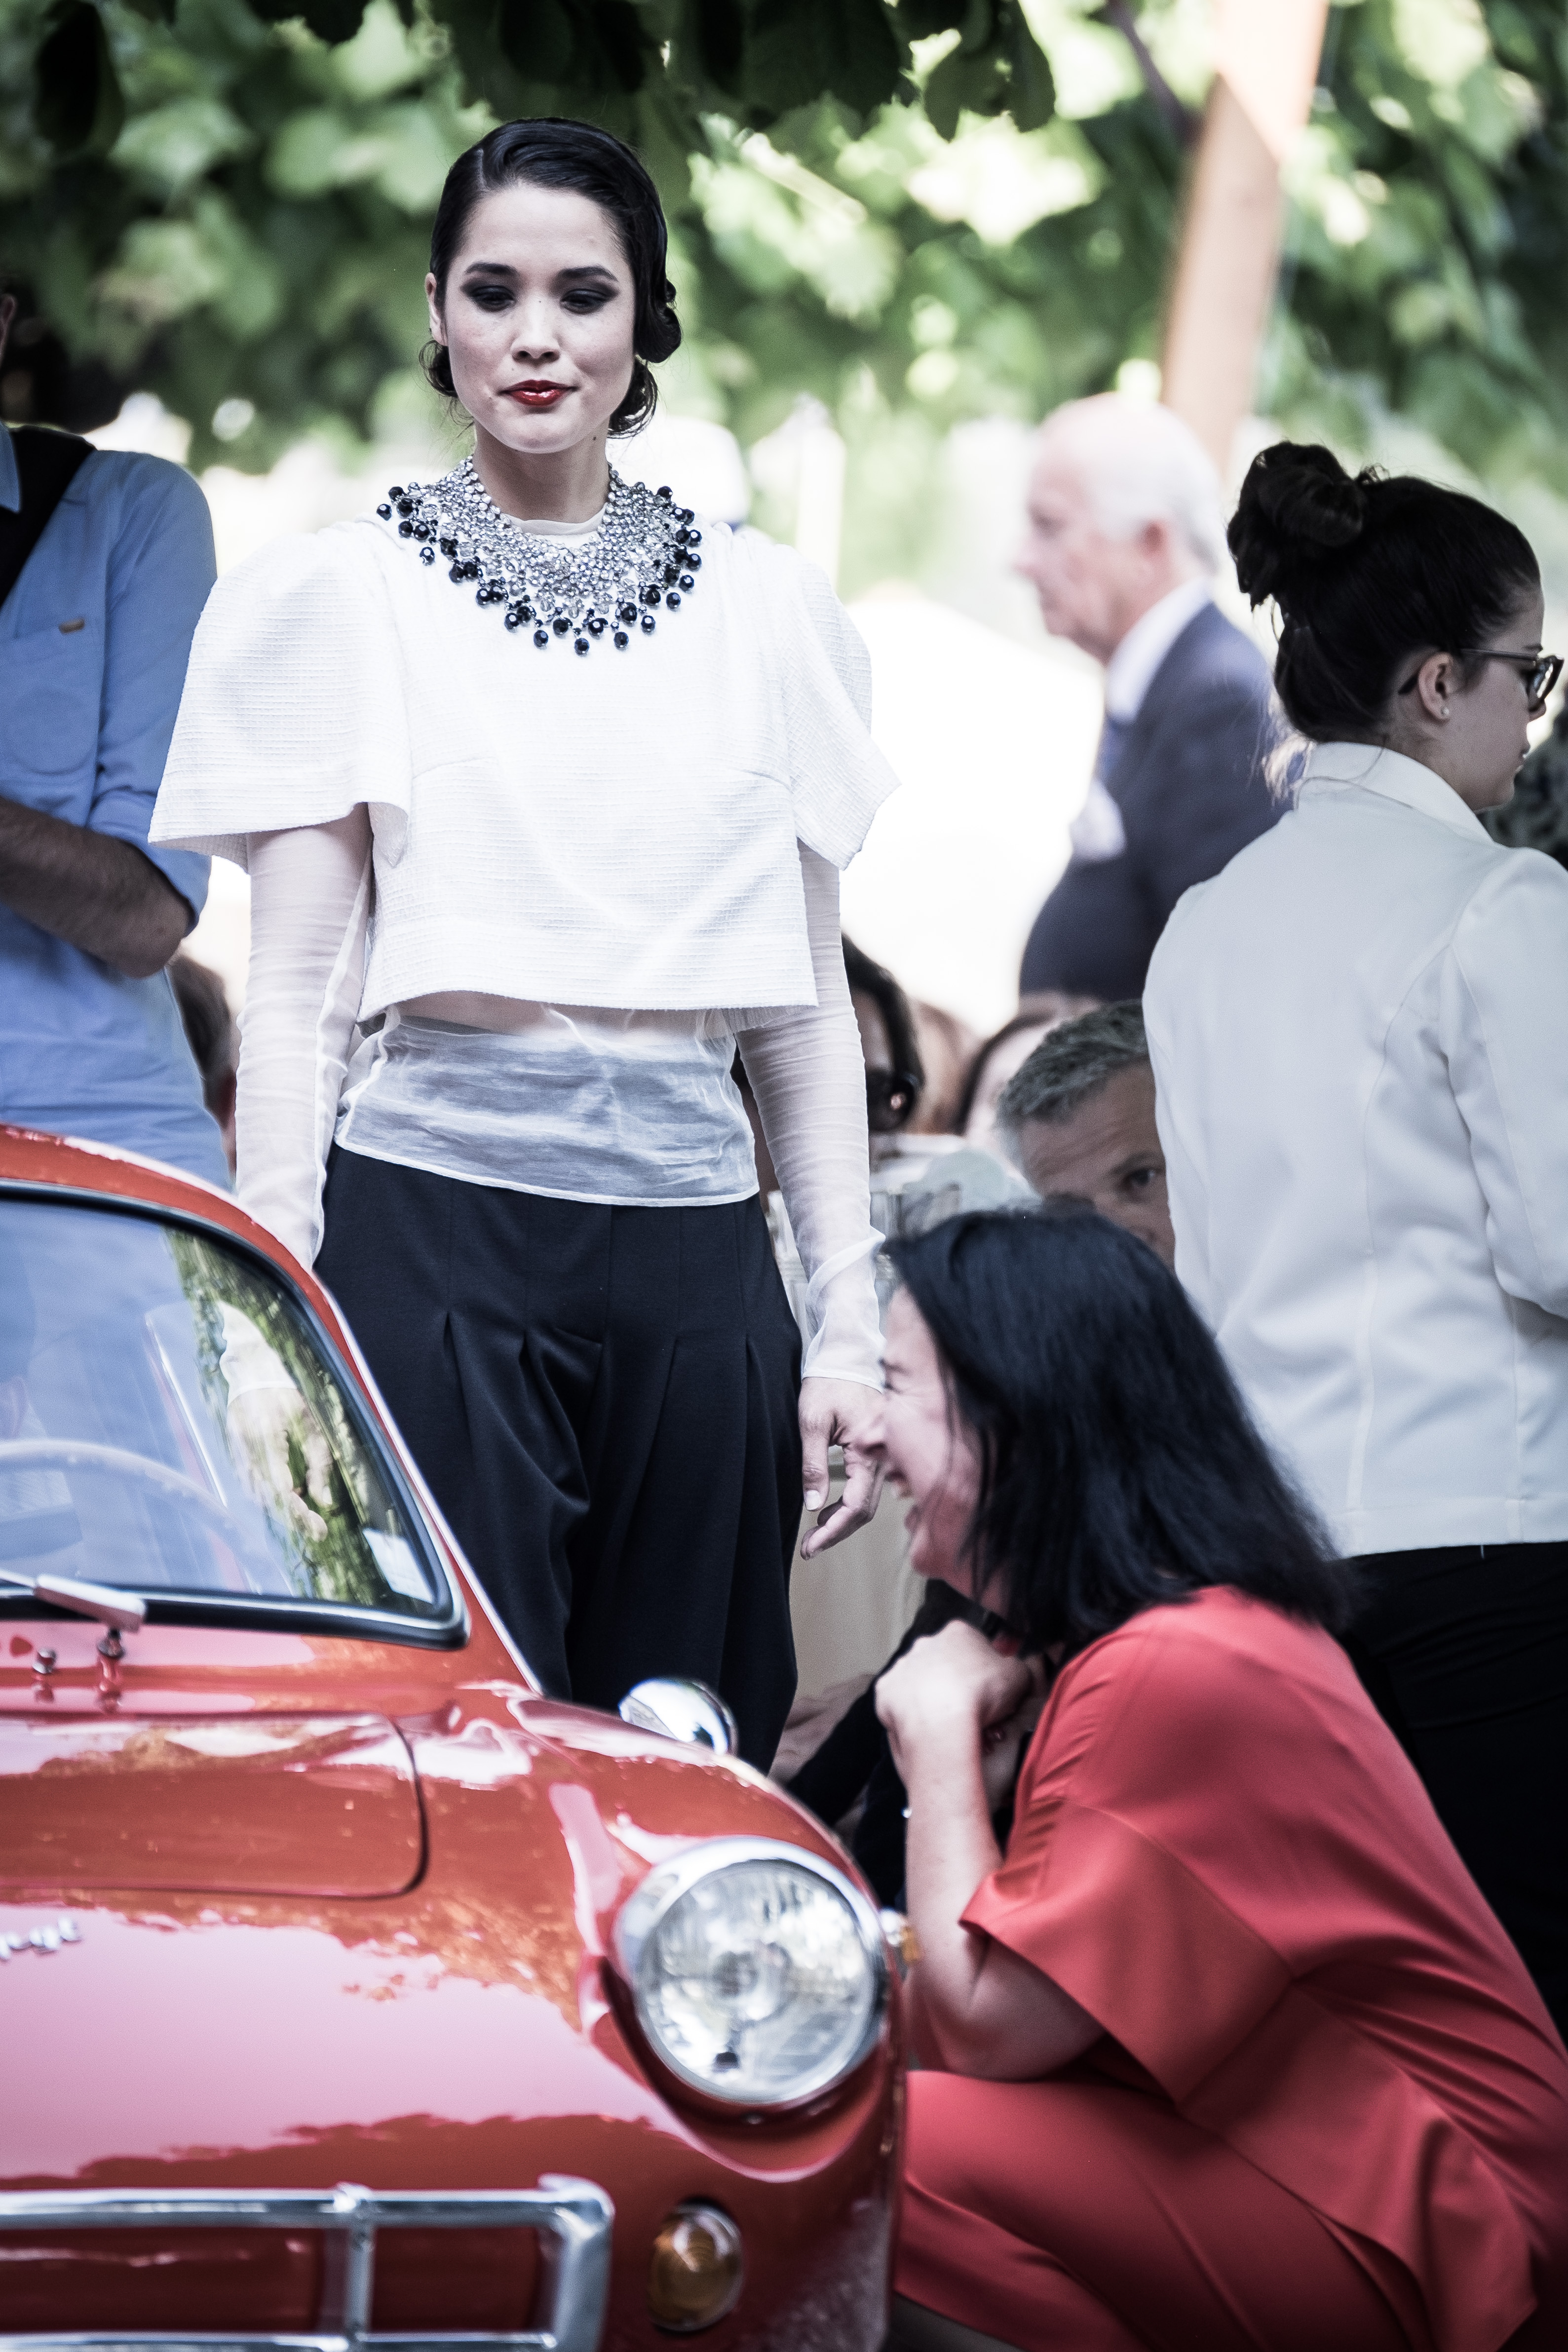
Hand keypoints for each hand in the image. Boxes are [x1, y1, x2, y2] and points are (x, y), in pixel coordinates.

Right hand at [226, 1384, 334, 1541]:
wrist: (250, 1375)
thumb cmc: (286, 1397)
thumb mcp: (311, 1425)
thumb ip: (319, 1464)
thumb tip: (324, 1501)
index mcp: (268, 1437)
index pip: (281, 1489)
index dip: (299, 1513)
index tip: (320, 1527)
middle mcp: (247, 1450)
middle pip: (268, 1499)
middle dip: (293, 1519)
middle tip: (317, 1532)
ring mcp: (236, 1454)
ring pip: (257, 1497)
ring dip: (281, 1512)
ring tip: (306, 1517)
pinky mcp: (233, 1457)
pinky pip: (249, 1487)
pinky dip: (268, 1499)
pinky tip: (288, 1499)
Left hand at [798, 1376, 885, 1557]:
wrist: (847, 1355)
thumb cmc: (830, 1380)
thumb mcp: (812, 1420)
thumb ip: (813, 1464)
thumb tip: (814, 1504)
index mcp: (870, 1449)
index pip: (856, 1506)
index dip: (833, 1531)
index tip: (811, 1545)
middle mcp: (884, 1456)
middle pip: (865, 1510)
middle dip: (837, 1532)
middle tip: (809, 1546)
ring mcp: (885, 1454)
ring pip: (869, 1501)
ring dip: (843, 1520)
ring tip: (815, 1531)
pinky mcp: (879, 1450)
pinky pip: (870, 1486)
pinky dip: (850, 1503)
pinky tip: (830, 1507)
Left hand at [876, 1619, 1041, 1779]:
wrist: (941, 1721)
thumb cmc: (982, 1694)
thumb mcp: (1020, 1677)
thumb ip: (1022, 1668)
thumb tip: (1021, 1672)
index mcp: (958, 1633)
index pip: (975, 1647)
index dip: (986, 1673)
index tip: (991, 1695)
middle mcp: (926, 1643)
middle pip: (946, 1665)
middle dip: (958, 1687)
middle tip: (972, 1715)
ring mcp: (902, 1666)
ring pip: (922, 1684)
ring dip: (935, 1701)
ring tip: (950, 1728)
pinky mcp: (885, 1691)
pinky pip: (901, 1703)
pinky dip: (913, 1715)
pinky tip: (927, 1730)